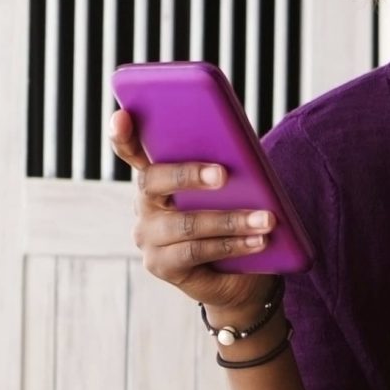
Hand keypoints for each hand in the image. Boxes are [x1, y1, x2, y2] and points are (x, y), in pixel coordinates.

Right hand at [109, 109, 280, 315]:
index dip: (122, 134)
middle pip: (154, 180)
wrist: (238, 274)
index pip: (132, 150)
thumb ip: (223, 168)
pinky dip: (232, 245)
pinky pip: (196, 251)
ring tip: (266, 219)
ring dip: (230, 220)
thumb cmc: (232, 216)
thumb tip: (242, 154)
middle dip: (188, 174)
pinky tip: (258, 241)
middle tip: (224, 174)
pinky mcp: (161, 265)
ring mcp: (148, 236)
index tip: (122, 115)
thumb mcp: (230, 189)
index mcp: (157, 176)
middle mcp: (144, 204)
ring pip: (185, 222)